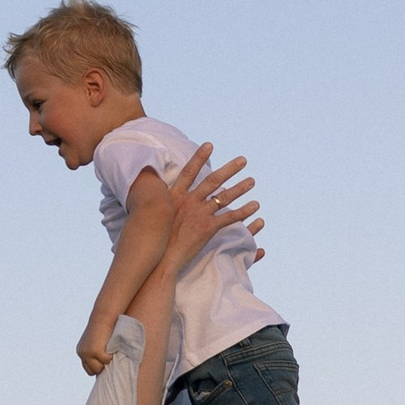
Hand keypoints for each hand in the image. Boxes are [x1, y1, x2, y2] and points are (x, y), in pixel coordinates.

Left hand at [76, 324, 112, 373]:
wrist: (103, 317)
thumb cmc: (103, 327)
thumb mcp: (97, 341)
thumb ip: (96, 351)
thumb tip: (103, 365)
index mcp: (81, 351)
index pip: (88, 368)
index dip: (97, 367)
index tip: (105, 364)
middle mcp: (82, 353)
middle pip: (93, 370)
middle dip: (102, 366)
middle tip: (108, 358)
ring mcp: (88, 353)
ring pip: (99, 368)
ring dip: (106, 362)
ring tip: (110, 352)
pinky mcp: (95, 352)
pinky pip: (106, 361)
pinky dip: (111, 356)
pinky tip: (112, 348)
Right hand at [162, 143, 261, 278]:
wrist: (159, 258)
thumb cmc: (154, 240)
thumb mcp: (152, 214)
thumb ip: (158, 201)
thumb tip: (149, 189)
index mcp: (175, 196)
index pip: (189, 171)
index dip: (199, 157)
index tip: (210, 145)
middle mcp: (189, 201)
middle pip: (213, 180)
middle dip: (229, 169)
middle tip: (243, 160)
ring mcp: (199, 213)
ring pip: (224, 197)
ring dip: (240, 188)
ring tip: (252, 181)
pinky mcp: (207, 228)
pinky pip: (230, 218)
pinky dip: (244, 211)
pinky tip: (255, 207)